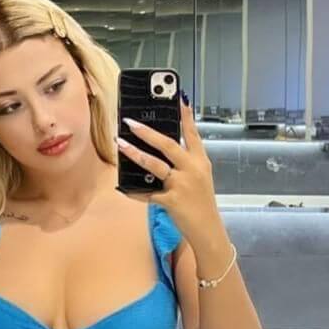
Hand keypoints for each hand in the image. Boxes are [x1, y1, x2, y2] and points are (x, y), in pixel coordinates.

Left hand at [116, 97, 221, 246]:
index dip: (185, 116)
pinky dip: (134, 191)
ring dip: (135, 153)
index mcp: (200, 161)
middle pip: (169, 145)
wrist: (208, 229)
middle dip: (148, 132)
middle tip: (130, 122)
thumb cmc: (201, 202)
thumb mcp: (200, 178)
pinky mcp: (172, 201)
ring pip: (155, 165)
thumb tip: (161, 148)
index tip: (178, 99)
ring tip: (120, 144)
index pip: (193, 134)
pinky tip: (122, 187)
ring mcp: (182, 185)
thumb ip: (185, 162)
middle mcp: (192, 170)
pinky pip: (148, 194)